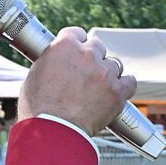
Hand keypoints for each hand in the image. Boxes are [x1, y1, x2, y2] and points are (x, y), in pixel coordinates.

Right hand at [17, 27, 137, 135]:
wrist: (52, 131)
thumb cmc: (38, 108)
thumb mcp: (35, 76)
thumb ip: (52, 63)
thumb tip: (56, 64)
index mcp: (64, 46)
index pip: (77, 34)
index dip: (78, 43)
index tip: (78, 51)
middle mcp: (87, 55)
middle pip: (98, 47)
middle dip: (93, 59)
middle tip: (87, 74)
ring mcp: (104, 72)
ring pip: (114, 65)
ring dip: (108, 74)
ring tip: (99, 88)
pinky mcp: (117, 91)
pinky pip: (130, 82)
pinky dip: (125, 86)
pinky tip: (119, 92)